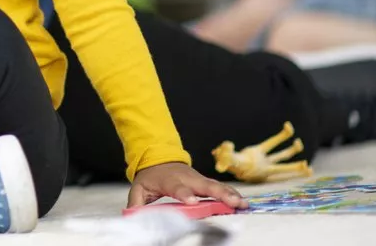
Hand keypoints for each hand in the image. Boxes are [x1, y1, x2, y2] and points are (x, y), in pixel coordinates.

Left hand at [128, 162, 245, 208]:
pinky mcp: (205, 182)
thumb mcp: (139, 187)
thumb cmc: (152, 176)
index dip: (185, 194)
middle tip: (231, 203)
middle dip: (218, 194)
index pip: (177, 188)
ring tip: (242, 204)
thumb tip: (133, 216)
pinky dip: (231, 194)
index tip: (192, 201)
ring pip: (215, 186)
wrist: (159, 159)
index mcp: (170, 180)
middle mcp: (187, 179)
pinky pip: (220, 188)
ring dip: (229, 194)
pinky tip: (242, 202)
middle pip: (204, 186)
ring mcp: (198, 179)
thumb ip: (136, 203)